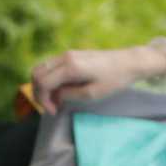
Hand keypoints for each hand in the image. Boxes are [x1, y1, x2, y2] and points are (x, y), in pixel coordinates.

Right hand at [28, 45, 158, 113]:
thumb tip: (55, 96)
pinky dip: (50, 80)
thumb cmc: (114, 79)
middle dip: (39, 93)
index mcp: (70, 66)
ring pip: (42, 69)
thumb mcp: (92, 94)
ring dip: (43, 86)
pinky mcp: (71, 55)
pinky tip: (61, 92)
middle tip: (51, 107)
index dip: (43, 100)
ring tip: (56, 101)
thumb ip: (69, 95)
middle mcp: (64, 57)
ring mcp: (67, 54)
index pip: (42, 82)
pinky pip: (51, 67)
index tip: (54, 111)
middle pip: (36, 73)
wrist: (129, 62)